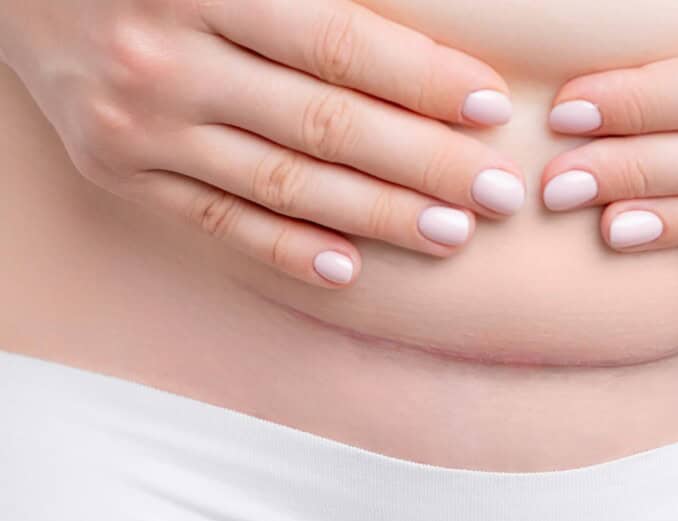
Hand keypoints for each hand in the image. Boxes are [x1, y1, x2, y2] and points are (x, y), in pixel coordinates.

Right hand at [0, 0, 526, 287]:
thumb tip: (413, 36)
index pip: (341, 45)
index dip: (423, 79)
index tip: (492, 108)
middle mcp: (167, 62)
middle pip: (325, 125)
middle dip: (424, 163)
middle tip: (499, 193)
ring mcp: (139, 129)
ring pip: (283, 185)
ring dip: (376, 216)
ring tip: (450, 234)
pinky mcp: (121, 175)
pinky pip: (219, 223)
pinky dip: (286, 250)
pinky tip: (350, 270)